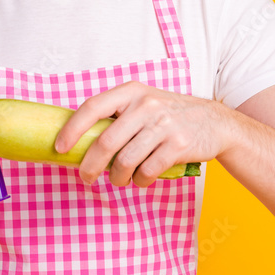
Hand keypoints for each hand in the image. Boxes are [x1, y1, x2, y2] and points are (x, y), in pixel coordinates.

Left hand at [54, 81, 229, 186]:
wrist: (214, 122)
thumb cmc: (169, 116)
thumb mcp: (143, 103)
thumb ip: (117, 115)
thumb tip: (79, 141)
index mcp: (131, 92)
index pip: (92, 107)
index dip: (72, 129)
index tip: (59, 147)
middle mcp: (146, 105)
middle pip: (106, 142)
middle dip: (90, 166)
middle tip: (86, 178)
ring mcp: (163, 125)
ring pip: (125, 161)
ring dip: (116, 178)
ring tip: (118, 180)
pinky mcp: (178, 145)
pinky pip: (147, 171)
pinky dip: (139, 182)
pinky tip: (140, 180)